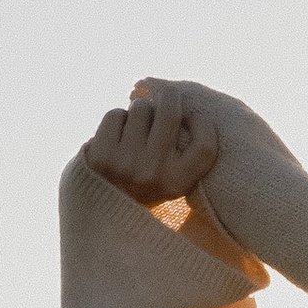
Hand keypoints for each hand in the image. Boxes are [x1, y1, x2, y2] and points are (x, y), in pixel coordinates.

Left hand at [83, 79, 219, 205]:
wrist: (103, 212)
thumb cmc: (145, 188)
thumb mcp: (172, 181)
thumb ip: (184, 152)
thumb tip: (180, 100)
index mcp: (178, 183)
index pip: (205, 145)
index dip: (203, 124)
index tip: (195, 119)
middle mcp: (154, 173)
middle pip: (169, 113)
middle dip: (169, 97)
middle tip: (167, 95)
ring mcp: (126, 163)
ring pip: (140, 109)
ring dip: (139, 111)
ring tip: (137, 127)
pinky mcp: (101, 154)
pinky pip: (115, 115)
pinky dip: (118, 119)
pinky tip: (118, 135)